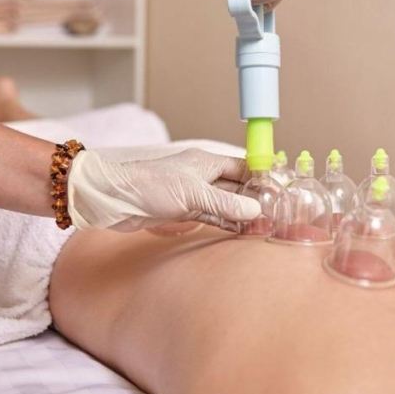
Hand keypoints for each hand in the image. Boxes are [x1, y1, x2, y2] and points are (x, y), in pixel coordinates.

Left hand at [67, 148, 261, 231]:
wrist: (113, 200)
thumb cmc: (148, 186)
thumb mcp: (192, 194)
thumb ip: (225, 203)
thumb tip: (255, 210)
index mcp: (207, 162)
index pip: (244, 167)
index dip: (262, 177)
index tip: (281, 190)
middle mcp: (203, 176)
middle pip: (238, 186)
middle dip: (257, 198)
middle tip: (278, 214)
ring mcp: (194, 194)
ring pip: (227, 204)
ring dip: (244, 214)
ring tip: (266, 226)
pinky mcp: (184, 211)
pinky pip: (213, 217)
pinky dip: (228, 223)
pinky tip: (242, 230)